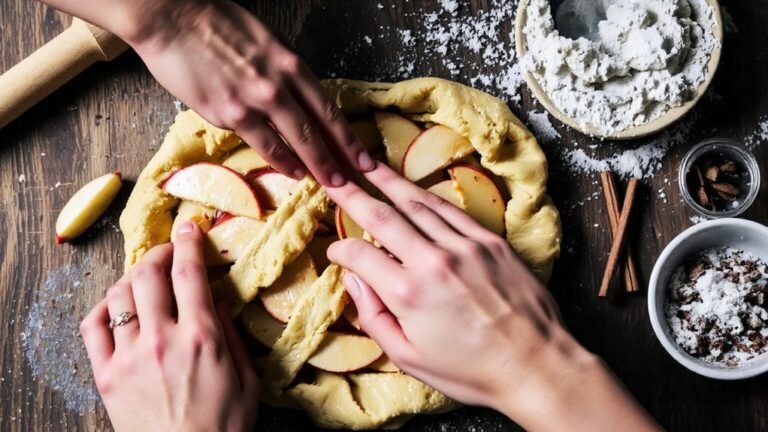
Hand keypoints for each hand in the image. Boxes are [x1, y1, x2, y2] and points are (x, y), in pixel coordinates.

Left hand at [79, 221, 257, 431]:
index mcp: (201, 337)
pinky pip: (92, 326)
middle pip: (150, 273)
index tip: (189, 227)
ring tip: (146, 279)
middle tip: (169, 251)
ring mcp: (128, 357)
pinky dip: (103, 307)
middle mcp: (161, 340)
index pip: (189, 271)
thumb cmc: (225, 425)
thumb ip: (230, 333)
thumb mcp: (247, 377)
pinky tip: (117, 306)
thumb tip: (215, 299)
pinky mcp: (106, 376)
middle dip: (160, 251)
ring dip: (134, 277)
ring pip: (120, 294)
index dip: (188, 241)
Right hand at [128, 0, 372, 185]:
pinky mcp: (229, 112)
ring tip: (332, 184)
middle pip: (319, 128)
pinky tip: (295, 173)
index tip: (363, 155)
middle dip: (341, 158)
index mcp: (291, 63)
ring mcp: (255, 100)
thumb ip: (283, 72)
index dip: (348, 136)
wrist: (173, 18)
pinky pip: (264, 144)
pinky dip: (282, 161)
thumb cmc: (216, 25)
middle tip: (358, 179)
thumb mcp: (265, 42)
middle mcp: (279, 83)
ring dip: (317, 166)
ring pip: (297, 141)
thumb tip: (295, 100)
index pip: (328, 107)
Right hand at [326, 163, 657, 430]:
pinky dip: (426, 196)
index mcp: (408, 293)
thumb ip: (373, 317)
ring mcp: (464, 246)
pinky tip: (412, 188)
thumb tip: (353, 280)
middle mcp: (433, 261)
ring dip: (388, 182)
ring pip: (416, 203)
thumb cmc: (469, 371)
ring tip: (368, 167)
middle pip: (382, 216)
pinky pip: (450, 209)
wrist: (535, 364)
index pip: (359, 254)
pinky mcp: (490, 240)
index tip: (334, 251)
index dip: (339, 249)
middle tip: (333, 176)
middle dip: (352, 193)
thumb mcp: (408, 358)